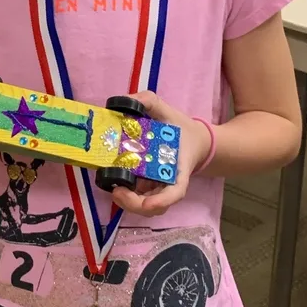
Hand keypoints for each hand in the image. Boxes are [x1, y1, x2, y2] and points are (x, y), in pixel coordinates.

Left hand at [109, 91, 212, 218]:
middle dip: (136, 204)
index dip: (162, 200)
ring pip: (146, 206)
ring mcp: (159, 185)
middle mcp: (169, 181)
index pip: (176, 192)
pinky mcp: (149, 185)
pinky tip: (115, 183)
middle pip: (156, 205)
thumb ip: (150, 101)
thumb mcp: (168, 111)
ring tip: (114, 190)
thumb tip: (128, 100)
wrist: (192, 140)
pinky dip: (127, 195)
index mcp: (179, 168)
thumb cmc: (181, 129)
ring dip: (129, 203)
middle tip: (118, 191)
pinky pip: (139, 196)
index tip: (149, 204)